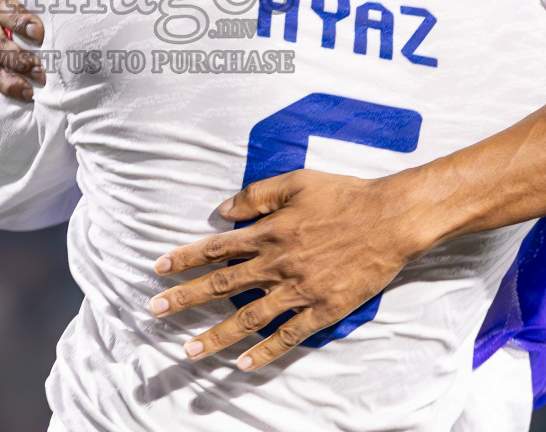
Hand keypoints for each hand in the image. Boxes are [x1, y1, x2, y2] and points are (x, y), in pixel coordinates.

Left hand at [147, 169, 439, 370]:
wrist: (390, 218)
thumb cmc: (344, 195)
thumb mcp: (296, 181)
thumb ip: (257, 195)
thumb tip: (223, 210)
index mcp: (268, 232)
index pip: (216, 248)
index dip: (185, 258)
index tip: (159, 269)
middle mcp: (278, 263)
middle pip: (222, 286)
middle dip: (185, 298)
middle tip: (155, 311)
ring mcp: (300, 290)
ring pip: (248, 318)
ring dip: (215, 335)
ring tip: (188, 350)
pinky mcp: (323, 309)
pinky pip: (288, 335)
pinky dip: (265, 351)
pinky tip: (243, 364)